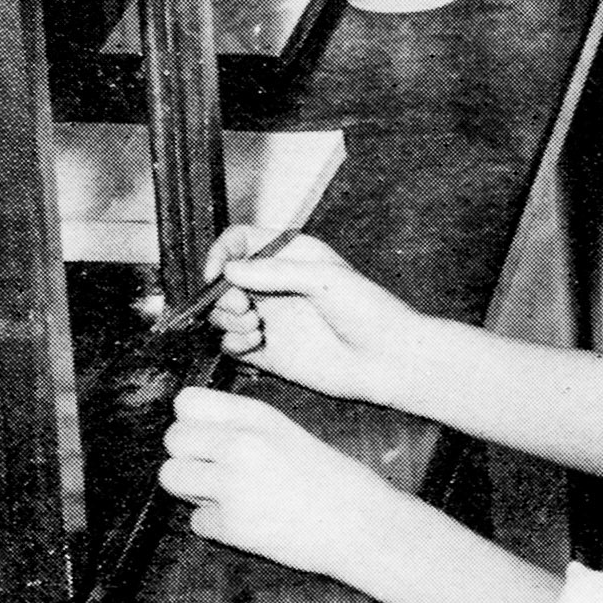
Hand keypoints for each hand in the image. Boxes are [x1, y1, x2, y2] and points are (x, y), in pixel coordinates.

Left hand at [159, 387, 399, 577]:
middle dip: (187, 458)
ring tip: (225, 497)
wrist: (361, 525)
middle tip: (214, 473)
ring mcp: (234, 485)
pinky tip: (247, 523)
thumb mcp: (286, 433)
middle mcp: (241, 444)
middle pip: (172, 440)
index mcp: (257, 416)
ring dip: (192, 491)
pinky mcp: (233, 525)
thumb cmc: (329, 479)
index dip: (189, 422)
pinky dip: (215, 526)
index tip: (205, 438)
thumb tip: (192, 433)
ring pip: (171, 478)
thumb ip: (240, 426)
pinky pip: (196, 522)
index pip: (186, 402)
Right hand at [205, 227, 424, 403]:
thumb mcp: (324, 278)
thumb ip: (275, 272)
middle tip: (240, 306)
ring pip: (222, 313)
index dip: (221, 253)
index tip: (216, 272)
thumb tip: (229, 270)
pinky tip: (254, 344)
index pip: (240, 242)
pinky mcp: (267, 351)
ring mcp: (270, 318)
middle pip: (224, 280)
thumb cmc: (369, 311)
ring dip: (226, 319)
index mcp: (290, 255)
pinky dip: (232, 343)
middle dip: (221, 292)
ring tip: (253, 326)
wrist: (386, 360)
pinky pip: (231, 344)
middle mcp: (275, 285)